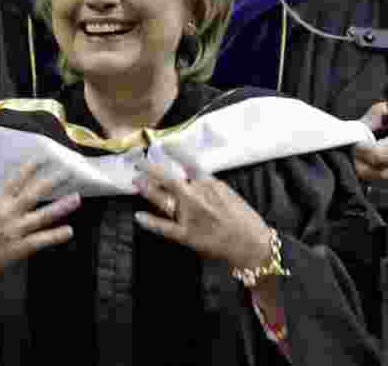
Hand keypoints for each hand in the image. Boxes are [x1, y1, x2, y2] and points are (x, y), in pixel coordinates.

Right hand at [0, 159, 79, 277]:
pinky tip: (69, 230)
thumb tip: (12, 194)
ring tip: (76, 198)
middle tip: (68, 172)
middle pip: (34, 193)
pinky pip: (41, 239)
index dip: (30, 168)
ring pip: (43, 215)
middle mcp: (7, 212)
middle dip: (52, 181)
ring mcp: (15, 229)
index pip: (16, 180)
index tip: (42, 158)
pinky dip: (56, 235)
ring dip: (61, 206)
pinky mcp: (19, 246)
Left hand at [132, 162, 270, 269]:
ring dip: (148, 189)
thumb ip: (208, 186)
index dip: (174, 152)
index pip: (189, 162)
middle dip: (152, 169)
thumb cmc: (243, 219)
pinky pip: (164, 227)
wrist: (252, 244)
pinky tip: (139, 216)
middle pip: (169, 178)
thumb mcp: (228, 194)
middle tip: (139, 162)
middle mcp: (198, 197)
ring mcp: (190, 216)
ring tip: (136, 181)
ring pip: (163, 199)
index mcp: (210, 184)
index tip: (162, 144)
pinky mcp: (186, 235)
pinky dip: (150, 222)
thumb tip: (192, 178)